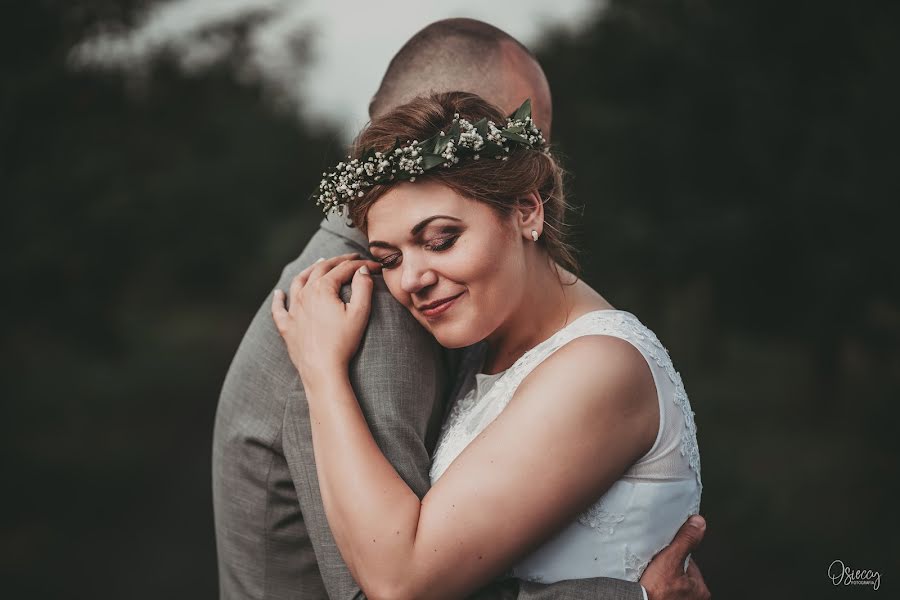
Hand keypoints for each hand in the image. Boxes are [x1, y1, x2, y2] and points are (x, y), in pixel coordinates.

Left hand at [271, 253, 381, 387]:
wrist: (322, 369)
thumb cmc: (343, 342)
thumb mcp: (360, 313)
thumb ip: (363, 288)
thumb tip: (362, 270)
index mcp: (323, 288)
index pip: (344, 269)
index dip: (361, 265)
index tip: (375, 267)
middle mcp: (305, 294)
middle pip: (321, 269)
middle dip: (338, 261)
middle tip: (351, 258)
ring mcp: (293, 309)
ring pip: (299, 281)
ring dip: (311, 269)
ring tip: (319, 263)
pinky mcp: (287, 326)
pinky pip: (279, 309)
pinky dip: (278, 299)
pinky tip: (279, 293)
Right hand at [640, 515, 710, 599]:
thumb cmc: (655, 592)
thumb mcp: (671, 559)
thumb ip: (685, 541)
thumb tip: (698, 523)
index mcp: (700, 588)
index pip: (689, 563)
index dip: (675, 556)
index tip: (665, 555)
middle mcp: (695, 599)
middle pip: (680, 574)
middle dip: (669, 569)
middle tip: (656, 568)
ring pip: (672, 584)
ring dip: (663, 579)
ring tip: (651, 577)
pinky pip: (664, 593)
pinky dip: (658, 589)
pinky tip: (649, 586)